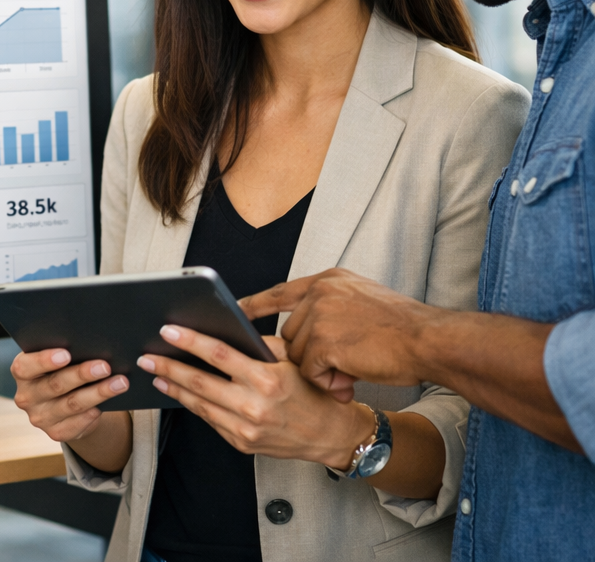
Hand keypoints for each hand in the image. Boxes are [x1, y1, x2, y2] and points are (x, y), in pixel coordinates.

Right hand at [11, 348, 129, 443]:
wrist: (63, 397)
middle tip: (105, 366)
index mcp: (22, 371)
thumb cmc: (61, 366)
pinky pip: (76, 424)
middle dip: (82, 374)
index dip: (45, 360)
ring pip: (71, 404)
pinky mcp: (55, 433)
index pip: (26, 366)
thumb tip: (92, 342)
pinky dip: (93, 413)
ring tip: (120, 382)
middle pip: (56, 385)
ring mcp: (40, 417)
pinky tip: (108, 404)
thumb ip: (65, 349)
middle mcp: (26, 396)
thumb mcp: (57, 356)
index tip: (66, 353)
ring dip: (98, 393)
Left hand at [137, 325, 373, 465]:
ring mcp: (246, 429)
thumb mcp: (291, 360)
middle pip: (200, 382)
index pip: (219, 355)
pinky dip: (193, 405)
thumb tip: (225, 330)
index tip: (169, 330)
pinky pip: (211, 420)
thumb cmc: (313, 391)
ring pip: (200, 404)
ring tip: (156, 372)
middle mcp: (253, 406)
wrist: (331, 435)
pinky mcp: (243, 443)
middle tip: (147, 355)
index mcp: (266, 380)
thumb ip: (259, 346)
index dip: (190, 341)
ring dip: (174, 387)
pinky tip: (180, 392)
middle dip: (169, 366)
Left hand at [242, 269, 435, 395]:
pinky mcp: (324, 342)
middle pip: (290, 333)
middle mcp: (319, 292)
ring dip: (321, 370)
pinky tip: (350, 380)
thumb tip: (306, 332)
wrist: (428, 339)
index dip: (257, 304)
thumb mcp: (360, 300)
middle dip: (308, 356)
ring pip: (297, 354)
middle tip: (340, 368)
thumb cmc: (402, 327)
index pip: (281, 291)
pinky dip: (328, 382)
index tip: (236, 310)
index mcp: (328, 280)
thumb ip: (330, 308)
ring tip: (351, 373)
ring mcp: (319, 316)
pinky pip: (309, 371)